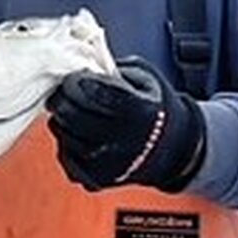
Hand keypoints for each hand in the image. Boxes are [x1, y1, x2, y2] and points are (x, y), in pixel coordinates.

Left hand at [45, 57, 205, 191]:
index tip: (76, 77)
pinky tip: (83, 135)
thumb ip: (113, 66)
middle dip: (63, 98)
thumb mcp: (144, 77)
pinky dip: (68, 143)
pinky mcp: (97, 179)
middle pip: (70, 114)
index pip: (89, 91)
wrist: (174, 150)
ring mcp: (108, 164)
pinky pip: (65, 156)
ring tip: (78, 114)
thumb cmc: (155, 108)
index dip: (75, 81)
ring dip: (64, 120)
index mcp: (137, 111)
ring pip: (63, 134)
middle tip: (68, 92)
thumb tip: (80, 59)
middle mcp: (122, 142)